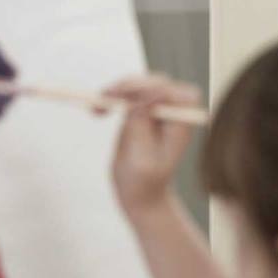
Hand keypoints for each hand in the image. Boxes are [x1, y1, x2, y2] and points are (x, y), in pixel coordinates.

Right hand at [105, 75, 200, 217]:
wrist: (139, 193)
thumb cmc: (144, 182)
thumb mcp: (141, 158)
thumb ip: (142, 127)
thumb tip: (143, 98)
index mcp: (182, 124)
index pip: (177, 95)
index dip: (156, 91)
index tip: (132, 100)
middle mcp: (173, 112)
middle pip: (157, 83)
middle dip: (132, 86)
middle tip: (106, 96)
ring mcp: (157, 109)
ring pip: (140, 85)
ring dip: (117, 90)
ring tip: (95, 105)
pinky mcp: (140, 110)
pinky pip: (127, 94)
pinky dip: (111, 97)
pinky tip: (96, 110)